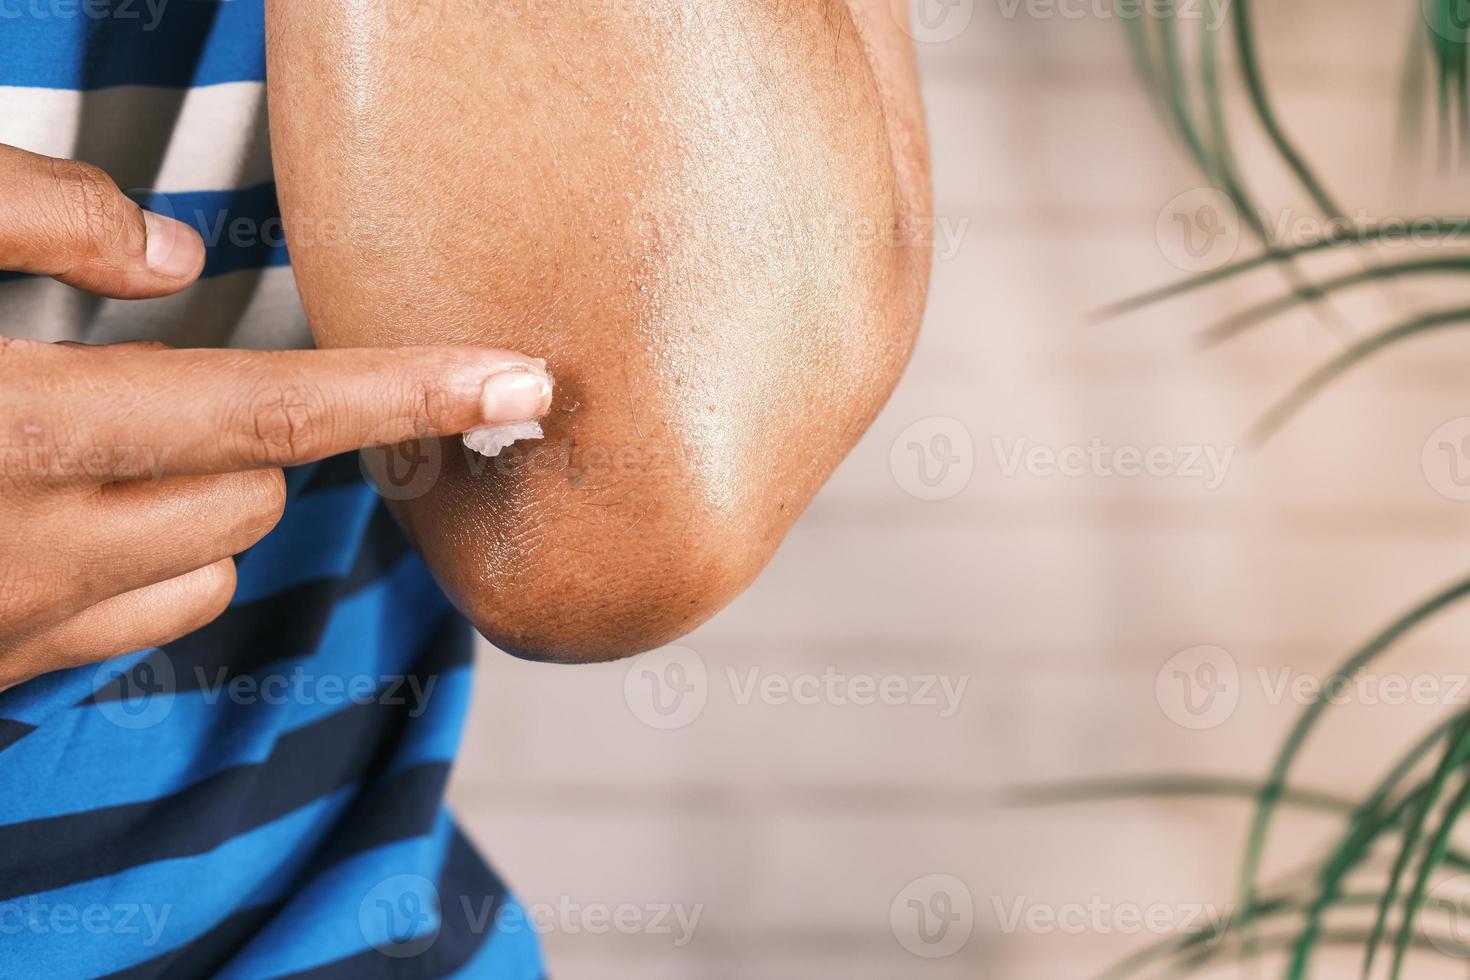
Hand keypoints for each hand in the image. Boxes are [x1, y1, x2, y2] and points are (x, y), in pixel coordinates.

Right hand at [0, 144, 553, 688]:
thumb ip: (35, 224)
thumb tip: (175, 256)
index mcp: (22, 434)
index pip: (271, 412)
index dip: (410, 392)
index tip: (519, 381)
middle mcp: (39, 553)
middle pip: (254, 494)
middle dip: (247, 431)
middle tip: (149, 376)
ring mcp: (18, 626)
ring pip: (212, 571)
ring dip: (205, 500)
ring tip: (108, 444)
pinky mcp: (0, 668)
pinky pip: (143, 624)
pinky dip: (153, 569)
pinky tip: (78, 516)